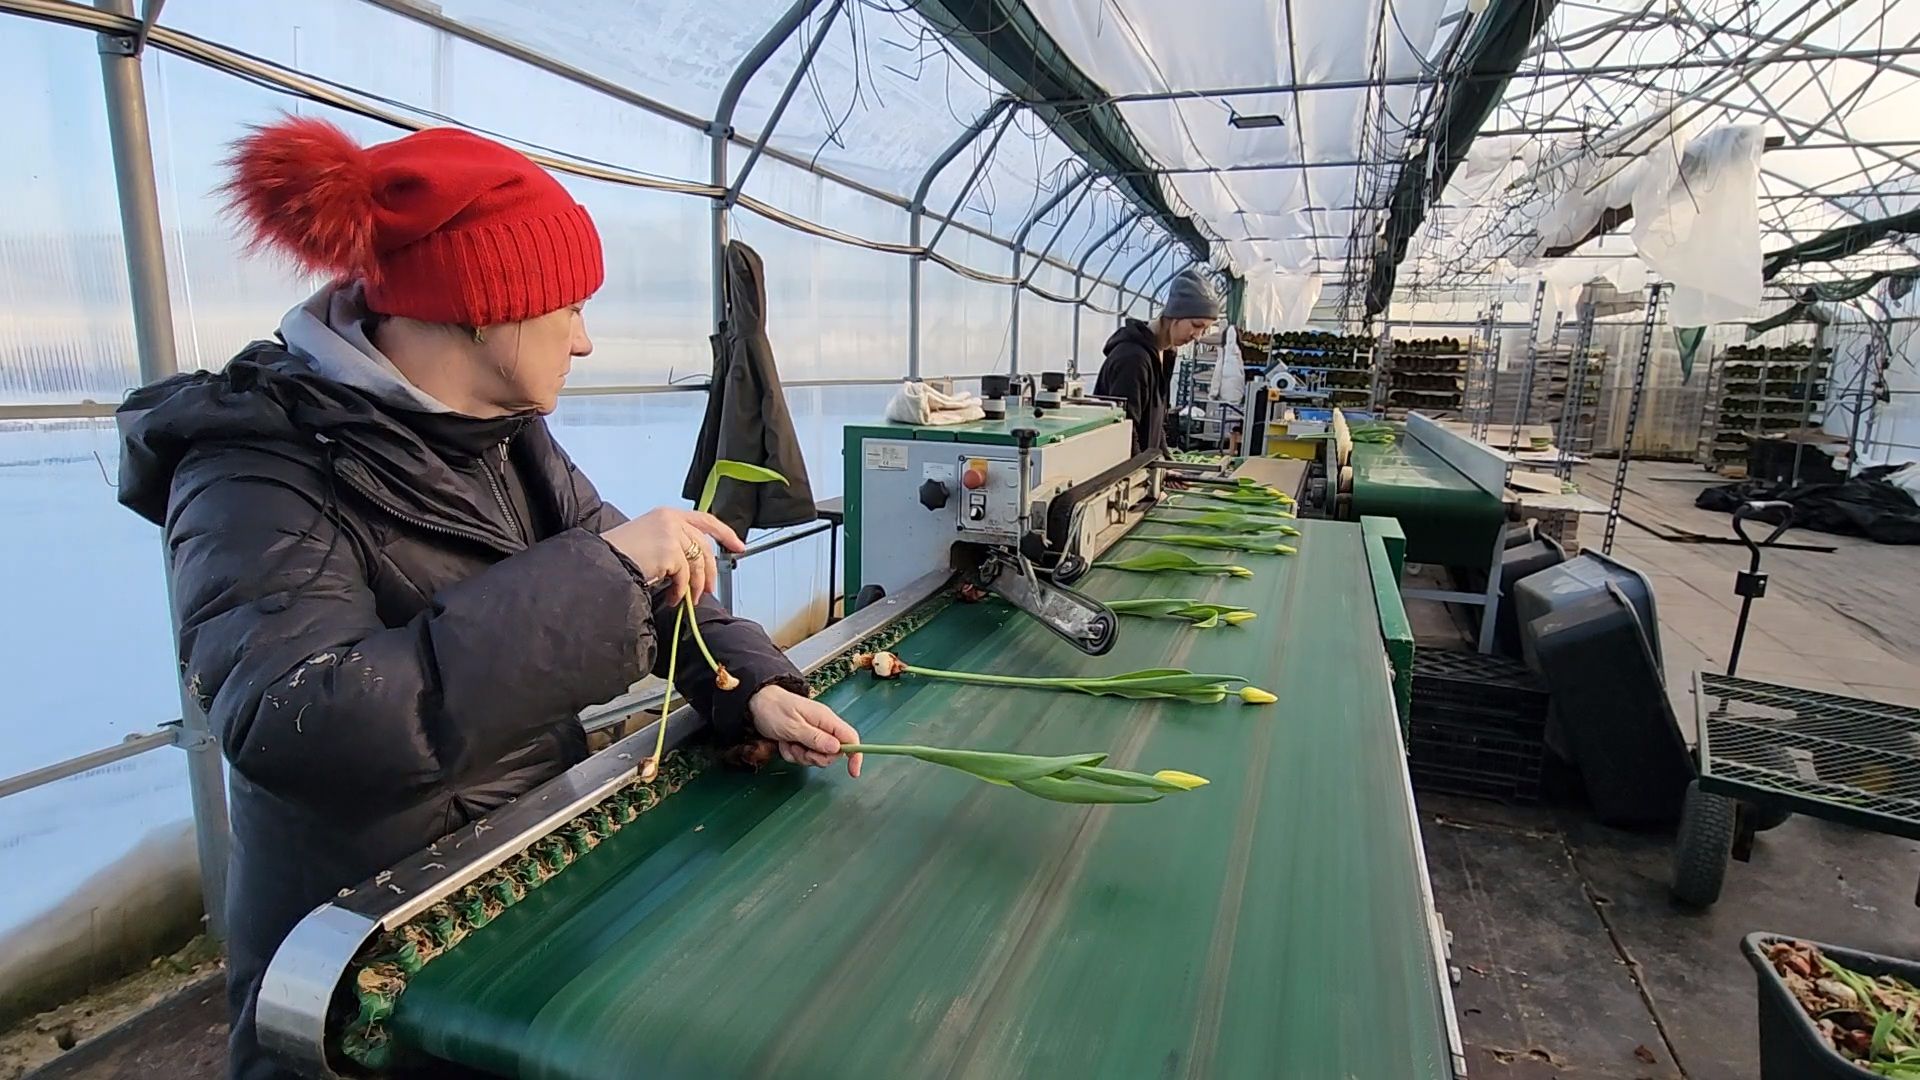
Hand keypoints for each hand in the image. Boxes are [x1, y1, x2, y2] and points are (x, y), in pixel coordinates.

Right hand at [601, 508, 743, 604]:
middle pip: (704, 548)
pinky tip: (673, 599)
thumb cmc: (619, 554)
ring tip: (686, 599)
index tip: (739, 546)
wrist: (601, 561)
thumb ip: (672, 544)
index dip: (725, 533)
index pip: (705, 519)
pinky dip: (681, 592)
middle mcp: (672, 521)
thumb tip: (694, 567)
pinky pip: (684, 577)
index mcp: (667, 514)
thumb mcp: (649, 539)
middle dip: (709, 572)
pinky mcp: (670, 551)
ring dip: (694, 586)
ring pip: (697, 564)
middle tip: (709, 590)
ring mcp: (672, 534)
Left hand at [747, 684, 860, 776]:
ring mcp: (813, 734)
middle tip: (799, 749)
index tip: (853, 772)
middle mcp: (823, 727)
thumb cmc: (774, 709)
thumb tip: (837, 749)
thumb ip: (815, 738)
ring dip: (801, 756)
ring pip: (817, 756)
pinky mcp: (803, 740)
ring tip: (788, 743)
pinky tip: (783, 743)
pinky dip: (792, 754)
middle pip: (833, 752)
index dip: (855, 755)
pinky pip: (803, 756)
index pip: (850, 737)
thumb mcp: (793, 726)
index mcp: (825, 719)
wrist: (756, 703)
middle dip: (815, 757)